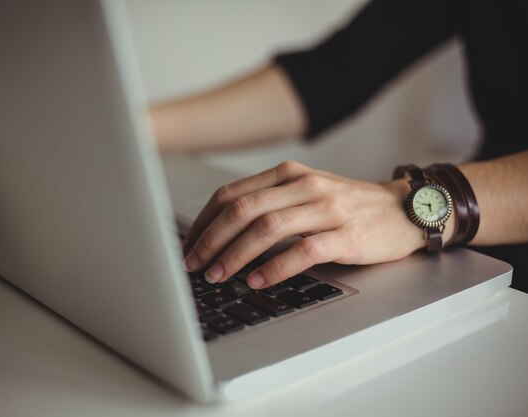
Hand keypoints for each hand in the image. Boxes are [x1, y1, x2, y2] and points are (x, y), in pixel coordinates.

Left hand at [182, 160, 430, 288]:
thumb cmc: (349, 205)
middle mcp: (303, 185)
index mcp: (287, 174)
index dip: (203, 222)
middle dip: (210, 239)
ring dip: (235, 255)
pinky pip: (303, 250)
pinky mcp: (347, 234)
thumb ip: (270, 202)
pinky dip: (275, 267)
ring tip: (217, 276)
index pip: (231, 194)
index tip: (188, 245)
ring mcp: (326, 208)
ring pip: (267, 227)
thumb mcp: (306, 192)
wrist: (404, 208)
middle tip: (192, 264)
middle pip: (242, 209)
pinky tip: (258, 281)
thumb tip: (222, 231)